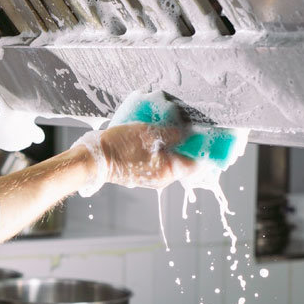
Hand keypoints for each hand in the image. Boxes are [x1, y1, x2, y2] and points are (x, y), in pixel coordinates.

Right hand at [73, 123, 193, 195]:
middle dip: (187, 144)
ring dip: (172, 145)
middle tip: (189, 126)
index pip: (198, 163)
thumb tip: (190, 132)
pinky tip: (152, 135)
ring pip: (169, 159)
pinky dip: (159, 148)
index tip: (210, 136)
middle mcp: (162, 177)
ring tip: (169, 127)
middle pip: (184, 160)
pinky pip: (156, 159)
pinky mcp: (139, 171)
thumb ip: (173, 133)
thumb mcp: (149, 134)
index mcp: (169, 171)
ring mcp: (150, 176)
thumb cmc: (119, 146)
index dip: (205, 149)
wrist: (92, 159)